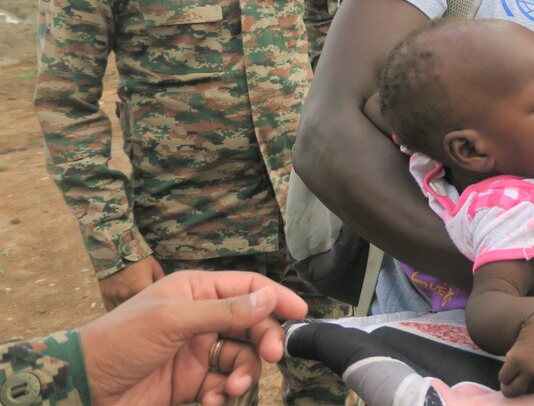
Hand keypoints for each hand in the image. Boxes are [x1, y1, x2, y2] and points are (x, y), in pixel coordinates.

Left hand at [78, 270, 307, 405]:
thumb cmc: (120, 341)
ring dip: (243, 374)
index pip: (247, 287)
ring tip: (230, 388)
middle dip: (262, 342)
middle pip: (251, 326)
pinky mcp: (191, 382)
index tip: (300, 314)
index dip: (275, 298)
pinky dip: (224, 394)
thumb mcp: (173, 320)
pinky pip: (223, 384)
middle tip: (270, 357)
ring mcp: (197, 351)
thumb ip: (224, 311)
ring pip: (241, 358)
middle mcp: (201, 317)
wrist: (83, 388)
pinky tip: (211, 400)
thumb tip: (267, 299)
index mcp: (195, 291)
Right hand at [98, 255, 164, 309]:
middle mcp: (127, 295)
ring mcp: (115, 297)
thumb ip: (161, 283)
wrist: (115, 251)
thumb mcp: (154, 268)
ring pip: (124, 313)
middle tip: (149, 312)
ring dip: (131, 314)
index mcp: (141, 289)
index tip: (160, 307)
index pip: (152, 305)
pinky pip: (112, 311)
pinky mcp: (105, 297)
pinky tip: (125, 314)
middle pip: (137, 311)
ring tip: (137, 314)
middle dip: (144, 312)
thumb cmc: (138, 259)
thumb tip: (168, 294)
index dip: (156, 306)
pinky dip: (119, 313)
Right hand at [499, 303, 533, 396]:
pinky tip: (509, 362)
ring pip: (510, 390)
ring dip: (508, 382)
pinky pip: (503, 376)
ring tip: (511, 372)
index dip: (531, 382)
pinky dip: (504, 373)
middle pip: (523, 393)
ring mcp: (531, 369)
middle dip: (518, 387)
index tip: (529, 373)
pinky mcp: (517, 361)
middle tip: (514, 379)